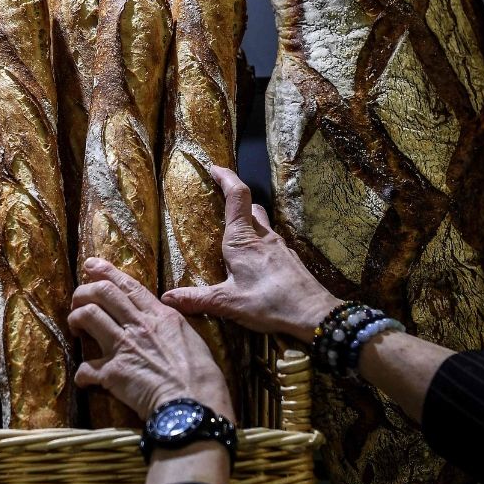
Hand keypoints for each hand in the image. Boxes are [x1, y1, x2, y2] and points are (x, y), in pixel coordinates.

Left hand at [68, 258, 234, 422]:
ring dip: (76, 319)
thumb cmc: (201, 376)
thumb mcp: (191, 339)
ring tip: (76, 328)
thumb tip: (163, 319)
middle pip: (103, 293)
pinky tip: (85, 379)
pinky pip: (86, 367)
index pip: (129, 286)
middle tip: (78, 300)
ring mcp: (124, 347)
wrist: (193, 404)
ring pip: (88, 316)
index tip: (91, 265)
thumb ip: (171, 325)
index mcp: (160, 316)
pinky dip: (82, 374)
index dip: (106, 272)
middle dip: (84, 291)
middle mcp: (139, 325)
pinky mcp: (112, 373)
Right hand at [160, 166, 340, 342]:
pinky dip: (259, 244)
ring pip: (262, 224)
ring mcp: (279, 247)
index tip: (214, 168)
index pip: (236, 196)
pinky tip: (253, 264)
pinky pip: (271, 244)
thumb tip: (167, 298)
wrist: (316, 315)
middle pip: (249, 207)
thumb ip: (197, 299)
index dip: (226, 178)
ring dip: (247, 223)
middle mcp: (263, 237)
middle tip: (218, 203)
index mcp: (243, 240)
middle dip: (234, 200)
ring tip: (232, 237)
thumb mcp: (229, 303)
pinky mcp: (289, 260)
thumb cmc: (271, 303)